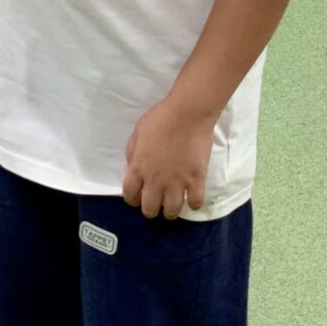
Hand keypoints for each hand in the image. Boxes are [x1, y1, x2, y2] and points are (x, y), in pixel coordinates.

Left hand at [123, 100, 212, 219]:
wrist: (188, 113)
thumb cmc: (160, 119)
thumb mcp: (136, 133)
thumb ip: (133, 154)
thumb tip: (134, 167)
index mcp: (138, 169)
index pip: (130, 196)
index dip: (133, 198)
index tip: (138, 195)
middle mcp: (155, 181)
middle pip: (149, 209)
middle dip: (151, 208)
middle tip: (157, 200)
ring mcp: (177, 182)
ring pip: (172, 212)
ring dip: (171, 210)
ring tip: (174, 203)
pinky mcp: (196, 180)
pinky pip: (196, 202)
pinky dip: (194, 203)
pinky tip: (193, 197)